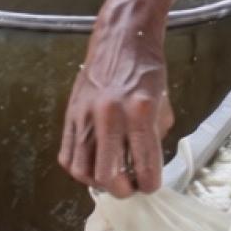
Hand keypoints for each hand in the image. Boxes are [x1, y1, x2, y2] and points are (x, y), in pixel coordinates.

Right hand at [59, 35, 173, 196]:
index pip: (144, 166)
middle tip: (130, 186)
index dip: (149, 184)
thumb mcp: (163, 104)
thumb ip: (154, 139)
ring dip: (98, 182)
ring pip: (82, 170)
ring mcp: (85, 115)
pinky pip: (67, 156)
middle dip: (122, 191)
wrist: (121, 39)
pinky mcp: (70, 114)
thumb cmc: (146, 70)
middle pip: (107, 176)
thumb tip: (145, 168)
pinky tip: (93, 163)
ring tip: (111, 176)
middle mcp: (110, 115)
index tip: (150, 185)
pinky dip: (80, 168)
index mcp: (140, 112)